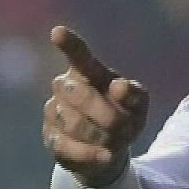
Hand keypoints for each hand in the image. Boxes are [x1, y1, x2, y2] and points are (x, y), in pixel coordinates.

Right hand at [43, 25, 148, 188]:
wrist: (109, 150)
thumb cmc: (124, 116)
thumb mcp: (138, 105)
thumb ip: (133, 93)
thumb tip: (118, 86)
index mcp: (88, 72)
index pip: (78, 54)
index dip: (69, 44)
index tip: (58, 32)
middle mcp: (66, 86)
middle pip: (80, 95)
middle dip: (108, 115)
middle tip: (126, 128)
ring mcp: (54, 111)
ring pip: (74, 123)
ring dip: (103, 136)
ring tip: (115, 141)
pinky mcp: (51, 138)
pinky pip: (66, 146)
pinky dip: (89, 153)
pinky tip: (106, 156)